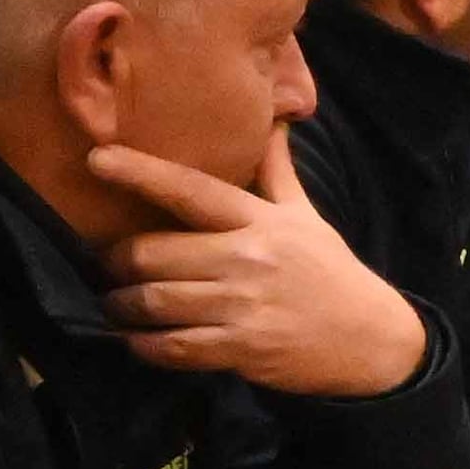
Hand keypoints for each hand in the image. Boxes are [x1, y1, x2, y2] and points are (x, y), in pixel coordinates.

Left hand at [91, 141, 429, 397]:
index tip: (98, 159)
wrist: (372, 339)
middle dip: (117, 260)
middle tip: (105, 263)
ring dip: (123, 305)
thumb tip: (273, 121)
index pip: (191, 189)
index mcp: (260, 220)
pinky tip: (136, 340)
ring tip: (114, 303)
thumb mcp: (307, 217)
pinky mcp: (242, 347)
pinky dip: (145, 344)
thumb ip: (277, 173)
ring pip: (156, 300)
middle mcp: (249, 258)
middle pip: (155, 253)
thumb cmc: (330, 273)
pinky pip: (174, 346)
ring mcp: (245, 306)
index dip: (140, 173)